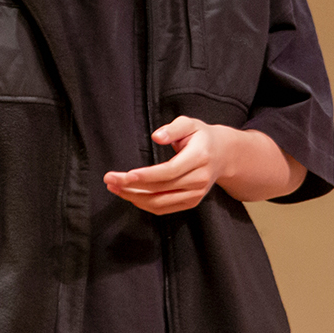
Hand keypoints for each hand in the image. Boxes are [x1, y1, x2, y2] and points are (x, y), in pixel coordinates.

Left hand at [102, 117, 231, 213]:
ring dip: (134, 198)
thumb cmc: (201, 136)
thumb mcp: (190, 124)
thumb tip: (156, 136)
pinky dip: (144, 204)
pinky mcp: (191, 202)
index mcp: (199, 158)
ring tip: (114, 188)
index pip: (169, 171)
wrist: (224, 155)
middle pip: (161, 189)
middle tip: (109, 179)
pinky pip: (164, 209)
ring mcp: (196, 194)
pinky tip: (129, 195)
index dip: (146, 175)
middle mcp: (199, 179)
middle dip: (131, 187)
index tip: (125, 175)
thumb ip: (173, 128)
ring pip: (160, 203)